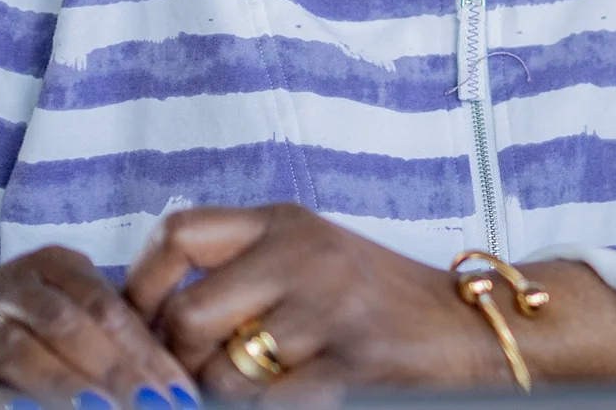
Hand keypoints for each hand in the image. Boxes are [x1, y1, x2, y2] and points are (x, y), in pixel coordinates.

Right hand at [0, 247, 196, 409]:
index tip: (178, 394)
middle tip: (149, 407)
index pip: (103, 303)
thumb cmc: (57, 345)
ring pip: (15, 351)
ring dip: (63, 388)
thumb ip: (131, 353)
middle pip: (61, 323)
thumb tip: (182, 394)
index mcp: (52, 267)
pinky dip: (6, 405)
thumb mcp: (93, 333)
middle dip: (111, 371)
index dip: (143, 350)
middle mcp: (6, 288)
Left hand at [124, 204, 507, 398]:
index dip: (143, 285)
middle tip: (203, 378)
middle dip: (184, 363)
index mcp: (286, 223)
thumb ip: (242, 270)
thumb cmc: (380, 303)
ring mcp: (330, 310)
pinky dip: (273, 408)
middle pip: (188, 316)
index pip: (178, 233)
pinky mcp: (354, 364)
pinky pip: (272, 405)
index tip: (142, 323)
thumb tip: (151, 319)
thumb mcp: (311, 259)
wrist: (473, 329)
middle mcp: (305, 256)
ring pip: (225, 374)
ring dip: (232, 396)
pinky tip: (298, 396)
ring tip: (269, 385)